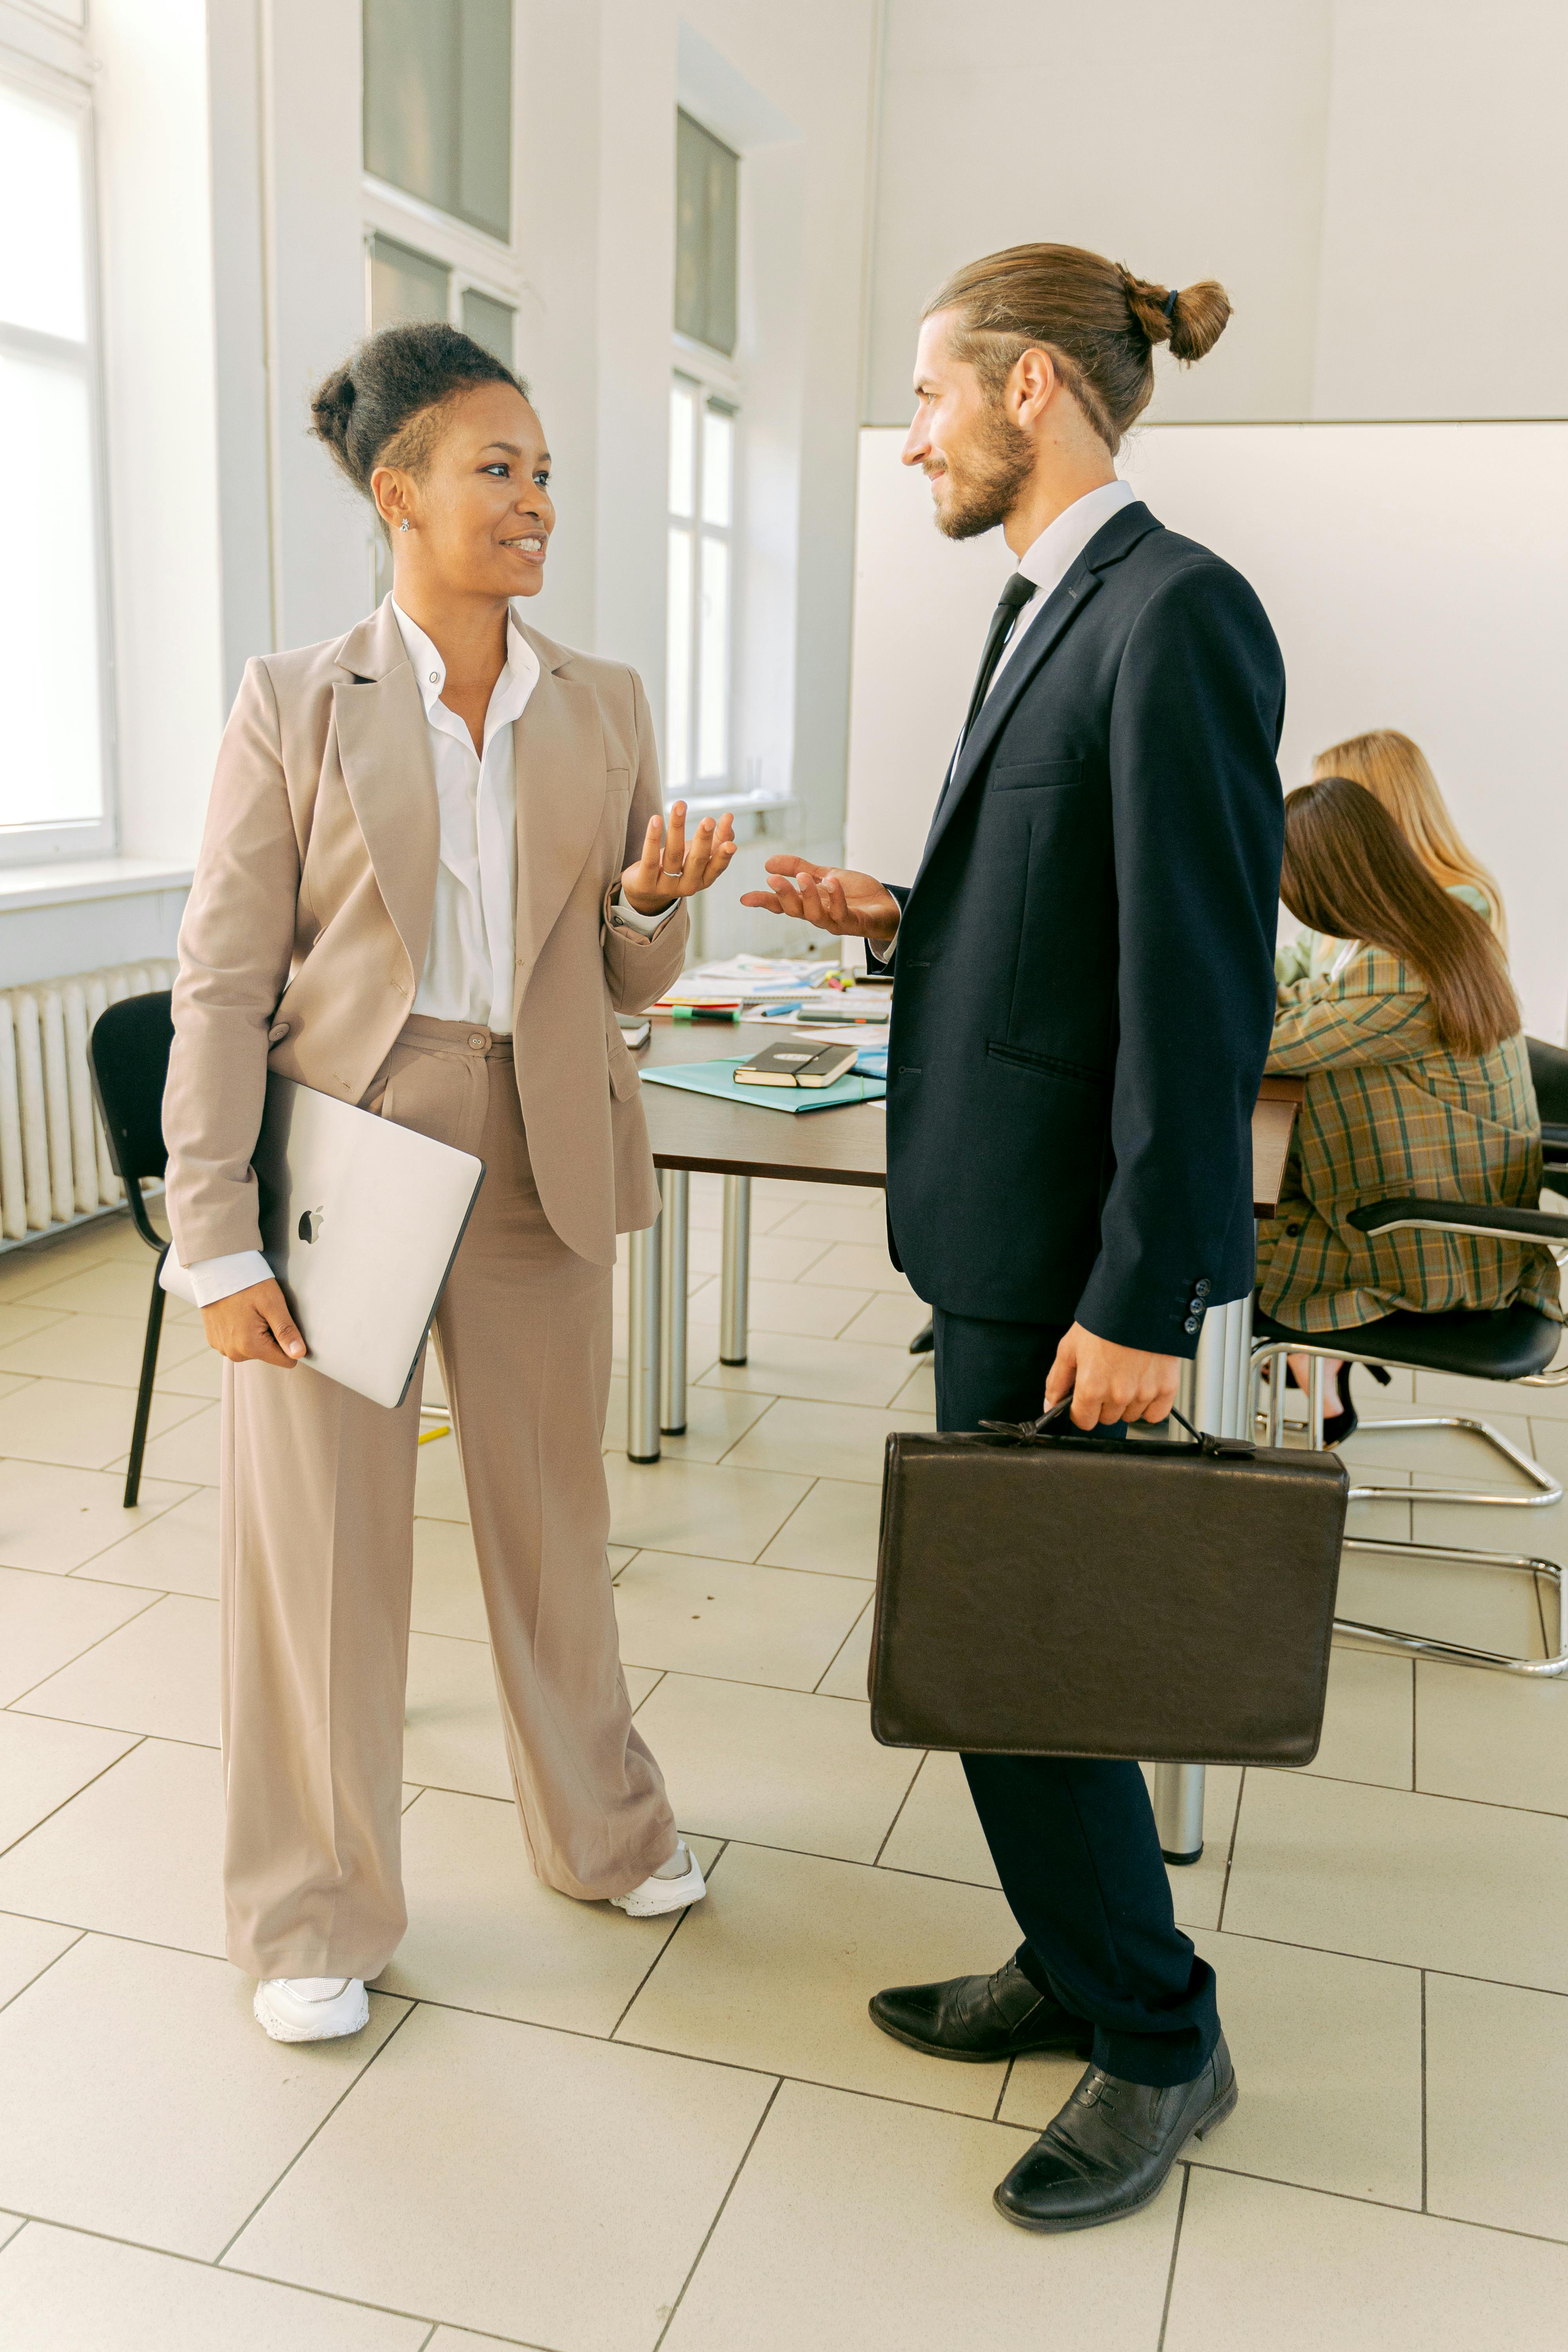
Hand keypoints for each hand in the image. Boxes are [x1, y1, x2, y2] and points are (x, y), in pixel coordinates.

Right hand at [200, 1278, 305, 1367]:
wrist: (215, 1270)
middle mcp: (234, 1352)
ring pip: (253, 1349)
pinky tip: (238, 1314)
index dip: (290, 1343)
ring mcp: (222, 1347)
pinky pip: (237, 1343)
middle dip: (271, 1336)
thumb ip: (286, 1331)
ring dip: (256, 1334)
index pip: (285, 1360)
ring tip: (250, 1311)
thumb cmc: (246, 1283)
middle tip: (264, 1313)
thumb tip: (298, 1354)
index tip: (284, 1324)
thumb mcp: (272, 1303)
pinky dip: (241, 1331)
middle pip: (268, 1354)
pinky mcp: (214, 1340)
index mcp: (250, 1346)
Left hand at [621, 801, 736, 915]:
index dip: (723, 856)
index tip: (731, 844)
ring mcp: (665, 886)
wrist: (646, 891)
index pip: (715, 867)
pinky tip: (656, 819)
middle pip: (696, 860)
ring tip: (680, 806)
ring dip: (677, 828)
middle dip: (703, 840)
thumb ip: (716, 840)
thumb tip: (729, 820)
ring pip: (673, 855)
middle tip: (708, 820)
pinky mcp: (644, 884)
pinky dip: (652, 838)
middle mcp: (687, 885)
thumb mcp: (697, 856)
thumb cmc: (677, 868)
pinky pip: (649, 859)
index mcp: (703, 880)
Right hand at [739, 858, 900, 943]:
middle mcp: (819, 915)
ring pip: (815, 915)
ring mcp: (835, 921)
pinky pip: (841, 914)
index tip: (745, 898)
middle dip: (783, 895)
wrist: (887, 905)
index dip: (764, 901)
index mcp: (809, 904)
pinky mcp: (854, 923)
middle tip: (773, 880)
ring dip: (808, 896)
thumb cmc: (856, 894)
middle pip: (795, 910)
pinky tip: (832, 883)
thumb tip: (768, 862)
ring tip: (804, 877)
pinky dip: (835, 898)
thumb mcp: (824, 874)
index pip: (782, 904)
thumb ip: (798, 867)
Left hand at [1044, 1324, 1178, 1429]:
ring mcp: (1144, 1393)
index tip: (1085, 1399)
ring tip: (1126, 1373)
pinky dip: (1150, 1405)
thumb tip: (1049, 1405)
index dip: (1081, 1410)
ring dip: (1126, 1403)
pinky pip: (1155, 1415)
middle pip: (1107, 1419)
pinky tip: (1144, 1385)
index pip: (1084, 1421)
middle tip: (1107, 1377)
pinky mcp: (1166, 1388)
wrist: (1139, 1300)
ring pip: (1130, 1416)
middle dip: (1103, 1403)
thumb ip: (1057, 1381)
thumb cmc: (1104, 1321)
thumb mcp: (1069, 1347)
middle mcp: (1118, 1395)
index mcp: (1091, 1387)